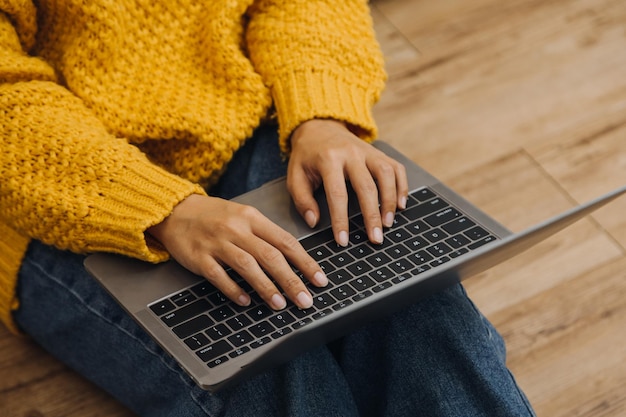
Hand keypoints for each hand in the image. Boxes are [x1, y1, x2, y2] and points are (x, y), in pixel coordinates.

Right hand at [147, 195, 327, 309]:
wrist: (175, 211)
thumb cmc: (214, 216)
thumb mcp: (243, 216)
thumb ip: (265, 235)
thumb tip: (294, 260)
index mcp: (252, 217)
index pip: (285, 241)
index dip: (305, 262)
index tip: (320, 279)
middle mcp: (237, 229)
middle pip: (270, 256)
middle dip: (291, 280)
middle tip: (306, 300)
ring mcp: (217, 243)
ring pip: (247, 266)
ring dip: (266, 287)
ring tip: (280, 304)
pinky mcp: (199, 258)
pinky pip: (219, 276)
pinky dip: (234, 289)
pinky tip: (246, 301)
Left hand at [287, 119, 408, 245]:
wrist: (320, 127)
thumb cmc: (307, 156)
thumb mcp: (295, 175)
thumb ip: (302, 199)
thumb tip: (314, 222)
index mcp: (328, 159)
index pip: (337, 194)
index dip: (341, 220)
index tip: (343, 240)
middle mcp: (351, 153)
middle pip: (367, 187)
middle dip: (372, 216)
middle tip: (375, 238)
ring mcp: (368, 151)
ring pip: (386, 175)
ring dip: (390, 201)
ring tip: (388, 224)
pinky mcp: (379, 153)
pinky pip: (396, 168)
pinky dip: (402, 186)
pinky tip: (400, 205)